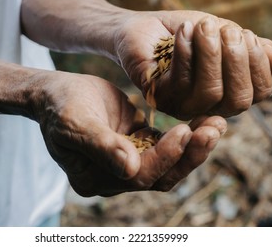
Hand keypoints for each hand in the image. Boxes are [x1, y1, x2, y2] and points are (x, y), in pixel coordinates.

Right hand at [34, 71, 226, 195]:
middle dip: (189, 154)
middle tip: (213, 129)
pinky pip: (166, 145)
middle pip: (160, 175)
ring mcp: (127, 161)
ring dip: (194, 146)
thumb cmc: (59, 105)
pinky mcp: (137, 144)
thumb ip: (100, 145)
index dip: (164, 156)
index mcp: (94, 178)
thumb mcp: (73, 122)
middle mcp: (114, 176)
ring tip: (216, 123)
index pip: (138, 176)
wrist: (55, 93)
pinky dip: (186, 136)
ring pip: (168, 162)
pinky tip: (203, 119)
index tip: (185, 131)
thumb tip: (129, 169)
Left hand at [115, 10, 271, 119]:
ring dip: (211, 54)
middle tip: (226, 30)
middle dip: (237, 61)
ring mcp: (181, 105)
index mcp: (226, 93)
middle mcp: (206, 106)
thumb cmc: (185, 33)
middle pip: (237, 101)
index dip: (258, 66)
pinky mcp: (158, 97)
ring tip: (204, 25)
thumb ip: (249, 49)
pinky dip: (186, 52)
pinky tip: (184, 31)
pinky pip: (180, 81)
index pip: (256, 94)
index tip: (247, 35)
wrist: (144, 27)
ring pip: (209, 93)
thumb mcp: (222, 34)